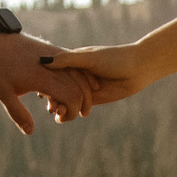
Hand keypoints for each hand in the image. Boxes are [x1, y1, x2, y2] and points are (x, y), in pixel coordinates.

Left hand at [0, 31, 90, 132]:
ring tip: (82, 106)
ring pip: (80, 74)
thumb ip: (18, 113)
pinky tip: (85, 86)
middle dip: (81, 104)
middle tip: (73, 115)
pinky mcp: (56, 51)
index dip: (71, 111)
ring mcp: (56, 56)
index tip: (60, 119)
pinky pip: (75, 64)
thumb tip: (30, 132)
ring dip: (85, 91)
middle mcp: (53, 66)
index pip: (70, 96)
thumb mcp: (3, 92)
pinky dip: (82, 77)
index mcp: (42, 77)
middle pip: (79, 87)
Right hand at [37, 40, 152, 107]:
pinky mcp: (92, 99)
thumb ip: (68, 60)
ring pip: (66, 98)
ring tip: (57, 114)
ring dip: (60, 106)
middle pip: (57, 87)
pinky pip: (77, 106)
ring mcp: (84, 87)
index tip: (39, 91)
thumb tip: (44, 61)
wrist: (137, 69)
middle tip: (50, 107)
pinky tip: (65, 118)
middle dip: (52, 97)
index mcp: (72, 60)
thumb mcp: (89, 58)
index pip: (53, 71)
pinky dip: (70, 112)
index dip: (45, 81)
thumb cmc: (114, 58)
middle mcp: (76, 74)